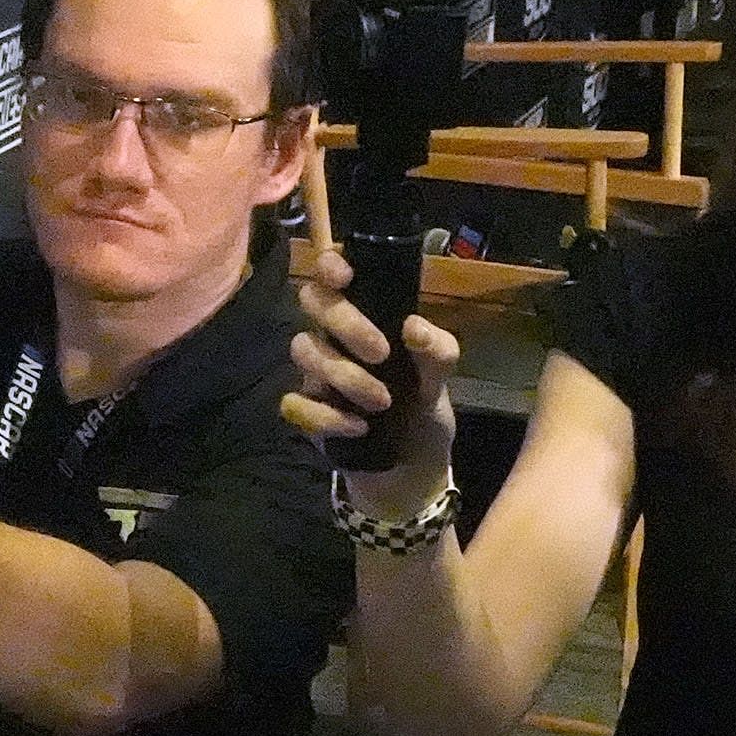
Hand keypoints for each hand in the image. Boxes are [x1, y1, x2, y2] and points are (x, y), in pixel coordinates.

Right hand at [279, 243, 460, 516]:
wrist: (411, 471)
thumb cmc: (422, 412)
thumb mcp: (439, 380)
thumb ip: (436, 351)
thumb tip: (413, 327)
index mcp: (365, 316)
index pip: (333, 275)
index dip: (330, 264)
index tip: (346, 275)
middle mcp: (333, 337)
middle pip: (311, 302)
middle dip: (344, 324)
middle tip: (381, 353)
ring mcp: (315, 374)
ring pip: (303, 350)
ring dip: (343, 375)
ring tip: (381, 402)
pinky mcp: (306, 412)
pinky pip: (295, 403)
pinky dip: (326, 417)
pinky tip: (359, 428)